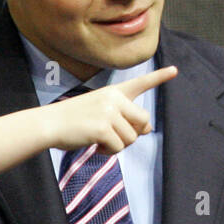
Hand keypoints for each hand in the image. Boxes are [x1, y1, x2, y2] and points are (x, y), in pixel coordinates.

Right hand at [46, 66, 177, 153]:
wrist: (49, 124)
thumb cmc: (73, 120)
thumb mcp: (100, 113)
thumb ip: (124, 118)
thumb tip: (148, 130)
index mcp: (113, 92)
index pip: (140, 83)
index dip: (159, 77)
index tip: (175, 70)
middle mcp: (114, 99)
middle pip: (144, 121)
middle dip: (134, 133)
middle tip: (117, 137)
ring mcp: (108, 112)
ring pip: (131, 138)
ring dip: (117, 146)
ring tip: (100, 141)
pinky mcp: (103, 128)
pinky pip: (118, 148)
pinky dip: (108, 152)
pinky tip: (95, 146)